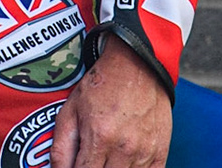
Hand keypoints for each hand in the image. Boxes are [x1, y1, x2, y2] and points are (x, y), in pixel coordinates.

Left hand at [50, 40, 172, 167]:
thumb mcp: (71, 110)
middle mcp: (125, 148)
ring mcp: (145, 151)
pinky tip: (125, 162)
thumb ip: (61, 148)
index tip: (77, 164)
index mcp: (99, 137)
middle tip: (91, 158)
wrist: (136, 64)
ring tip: (107, 157)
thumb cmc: (102, 84)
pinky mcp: (161, 151)